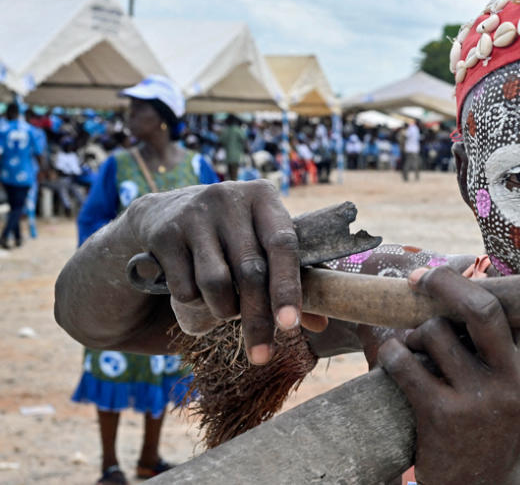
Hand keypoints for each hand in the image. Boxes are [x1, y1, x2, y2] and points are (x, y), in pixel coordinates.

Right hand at [124, 180, 318, 363]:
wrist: (162, 216)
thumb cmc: (230, 236)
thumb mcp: (260, 244)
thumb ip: (291, 278)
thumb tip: (322, 322)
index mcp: (264, 197)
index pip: (283, 245)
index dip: (287, 288)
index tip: (289, 326)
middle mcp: (229, 198)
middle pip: (250, 272)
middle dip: (257, 320)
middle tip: (262, 356)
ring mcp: (194, 214)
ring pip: (216, 284)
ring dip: (223, 311)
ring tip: (225, 310)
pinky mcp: (165, 234)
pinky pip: (184, 288)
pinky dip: (194, 303)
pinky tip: (195, 293)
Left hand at [378, 267, 519, 483]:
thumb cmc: (494, 431)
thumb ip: (511, 347)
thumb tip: (484, 276)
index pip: (517, 308)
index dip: (485, 284)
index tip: (457, 276)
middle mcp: (516, 383)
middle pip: (483, 307)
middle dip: (445, 282)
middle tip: (422, 277)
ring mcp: (480, 400)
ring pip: (435, 332)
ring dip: (415, 331)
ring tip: (414, 344)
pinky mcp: (441, 415)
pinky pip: (406, 362)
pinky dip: (393, 353)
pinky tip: (395, 358)